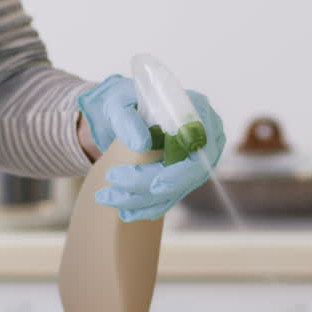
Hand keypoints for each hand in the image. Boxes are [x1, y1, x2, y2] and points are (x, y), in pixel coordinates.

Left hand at [78, 75, 225, 221]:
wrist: (122, 114)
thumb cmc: (125, 101)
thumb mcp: (119, 101)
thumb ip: (129, 118)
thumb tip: (141, 144)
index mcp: (198, 111)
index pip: (201, 147)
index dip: (182, 171)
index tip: (155, 184)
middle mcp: (204, 138)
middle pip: (188, 174)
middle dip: (149, 183)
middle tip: (114, 179)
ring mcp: (196, 161)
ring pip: (175, 190)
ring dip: (141, 199)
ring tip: (107, 196)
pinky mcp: (182, 178)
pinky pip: (168, 198)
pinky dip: (146, 207)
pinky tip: (124, 210)